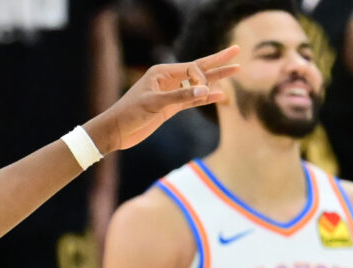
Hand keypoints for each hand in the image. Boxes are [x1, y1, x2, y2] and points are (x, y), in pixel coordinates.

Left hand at [87, 45, 239, 152]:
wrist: (115, 132)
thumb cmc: (129, 114)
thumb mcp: (153, 104)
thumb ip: (179, 97)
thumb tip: (206, 91)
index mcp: (161, 72)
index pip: (192, 68)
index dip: (202, 78)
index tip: (202, 92)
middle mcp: (167, 79)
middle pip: (198, 69)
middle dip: (218, 61)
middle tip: (237, 51)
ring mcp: (170, 93)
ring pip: (198, 85)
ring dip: (216, 79)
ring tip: (236, 70)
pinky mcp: (169, 108)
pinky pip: (192, 101)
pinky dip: (205, 98)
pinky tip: (220, 95)